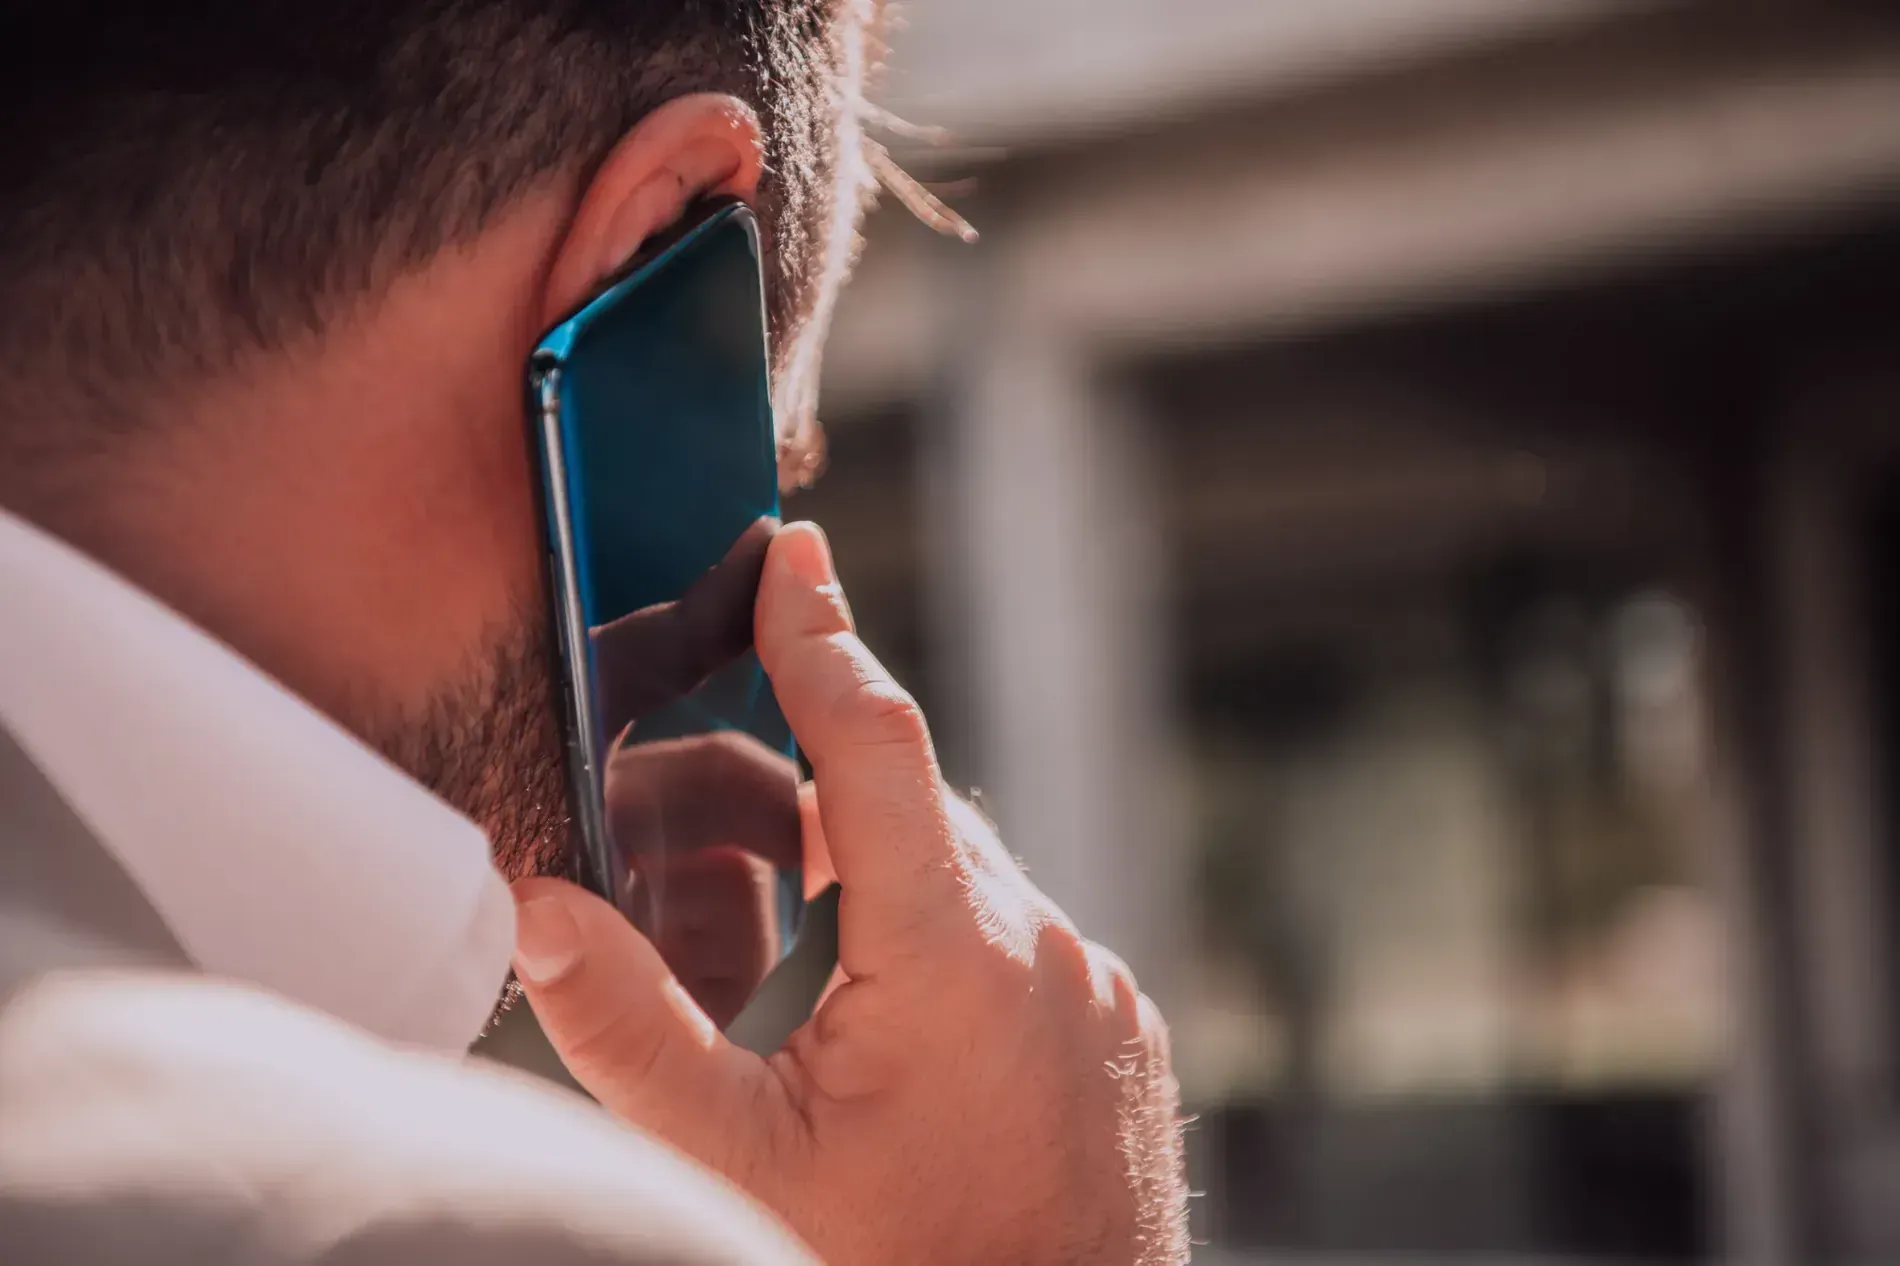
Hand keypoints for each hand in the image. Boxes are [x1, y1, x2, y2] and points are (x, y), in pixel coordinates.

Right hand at [511, 522, 1187, 1265]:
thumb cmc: (896, 1265)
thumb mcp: (736, 1161)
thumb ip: (628, 1029)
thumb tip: (539, 907)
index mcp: (950, 954)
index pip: (873, 745)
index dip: (819, 636)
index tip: (791, 552)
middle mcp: (1044, 945)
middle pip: (905, 810)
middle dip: (806, 786)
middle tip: (710, 803)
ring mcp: (1095, 984)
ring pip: (960, 874)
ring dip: (870, 879)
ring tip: (785, 946)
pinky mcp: (1117, 1021)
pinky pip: (1014, 934)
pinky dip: (939, 936)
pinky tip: (881, 1015)